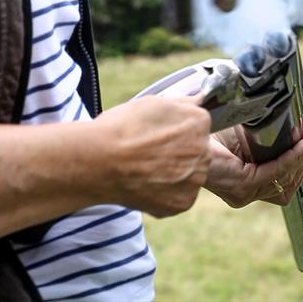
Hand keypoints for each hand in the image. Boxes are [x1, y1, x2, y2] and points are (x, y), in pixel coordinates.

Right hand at [92, 95, 211, 216]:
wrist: (99, 161)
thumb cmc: (122, 128)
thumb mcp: (152, 103)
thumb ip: (182, 103)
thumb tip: (199, 100)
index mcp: (199, 123)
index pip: (197, 127)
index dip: (175, 131)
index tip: (157, 134)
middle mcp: (204, 151)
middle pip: (195, 152)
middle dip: (177, 153)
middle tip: (149, 153)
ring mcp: (194, 180)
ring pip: (188, 176)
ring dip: (173, 174)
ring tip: (145, 170)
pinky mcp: (182, 203)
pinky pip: (178, 196)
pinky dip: (165, 194)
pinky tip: (146, 184)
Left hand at [205, 122, 302, 207]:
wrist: (181, 132)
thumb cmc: (203, 132)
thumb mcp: (238, 132)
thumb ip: (260, 132)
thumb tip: (285, 117)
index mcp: (243, 182)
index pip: (281, 179)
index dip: (298, 160)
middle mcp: (244, 192)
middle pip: (287, 182)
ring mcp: (244, 191)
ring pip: (285, 179)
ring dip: (302, 156)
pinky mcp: (242, 184)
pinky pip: (276, 172)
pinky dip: (292, 157)